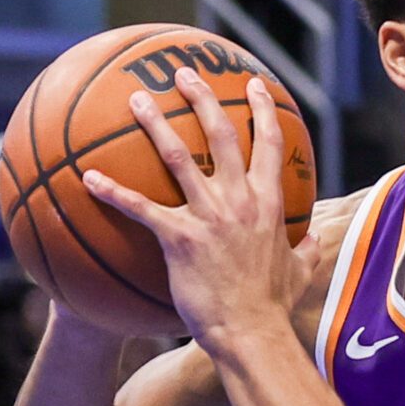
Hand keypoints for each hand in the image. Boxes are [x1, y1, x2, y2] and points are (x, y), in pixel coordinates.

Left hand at [85, 71, 318, 352]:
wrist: (251, 331)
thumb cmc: (274, 304)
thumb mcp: (301, 270)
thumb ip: (308, 247)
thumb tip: (317, 236)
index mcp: (269, 203)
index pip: (269, 145)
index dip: (262, 111)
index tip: (254, 86)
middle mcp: (240, 200)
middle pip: (220, 135)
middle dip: (202, 98)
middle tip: (183, 74)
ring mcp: (209, 216)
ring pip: (178, 158)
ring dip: (155, 124)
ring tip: (137, 101)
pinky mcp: (179, 238)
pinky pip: (140, 207)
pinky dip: (112, 191)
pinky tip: (88, 177)